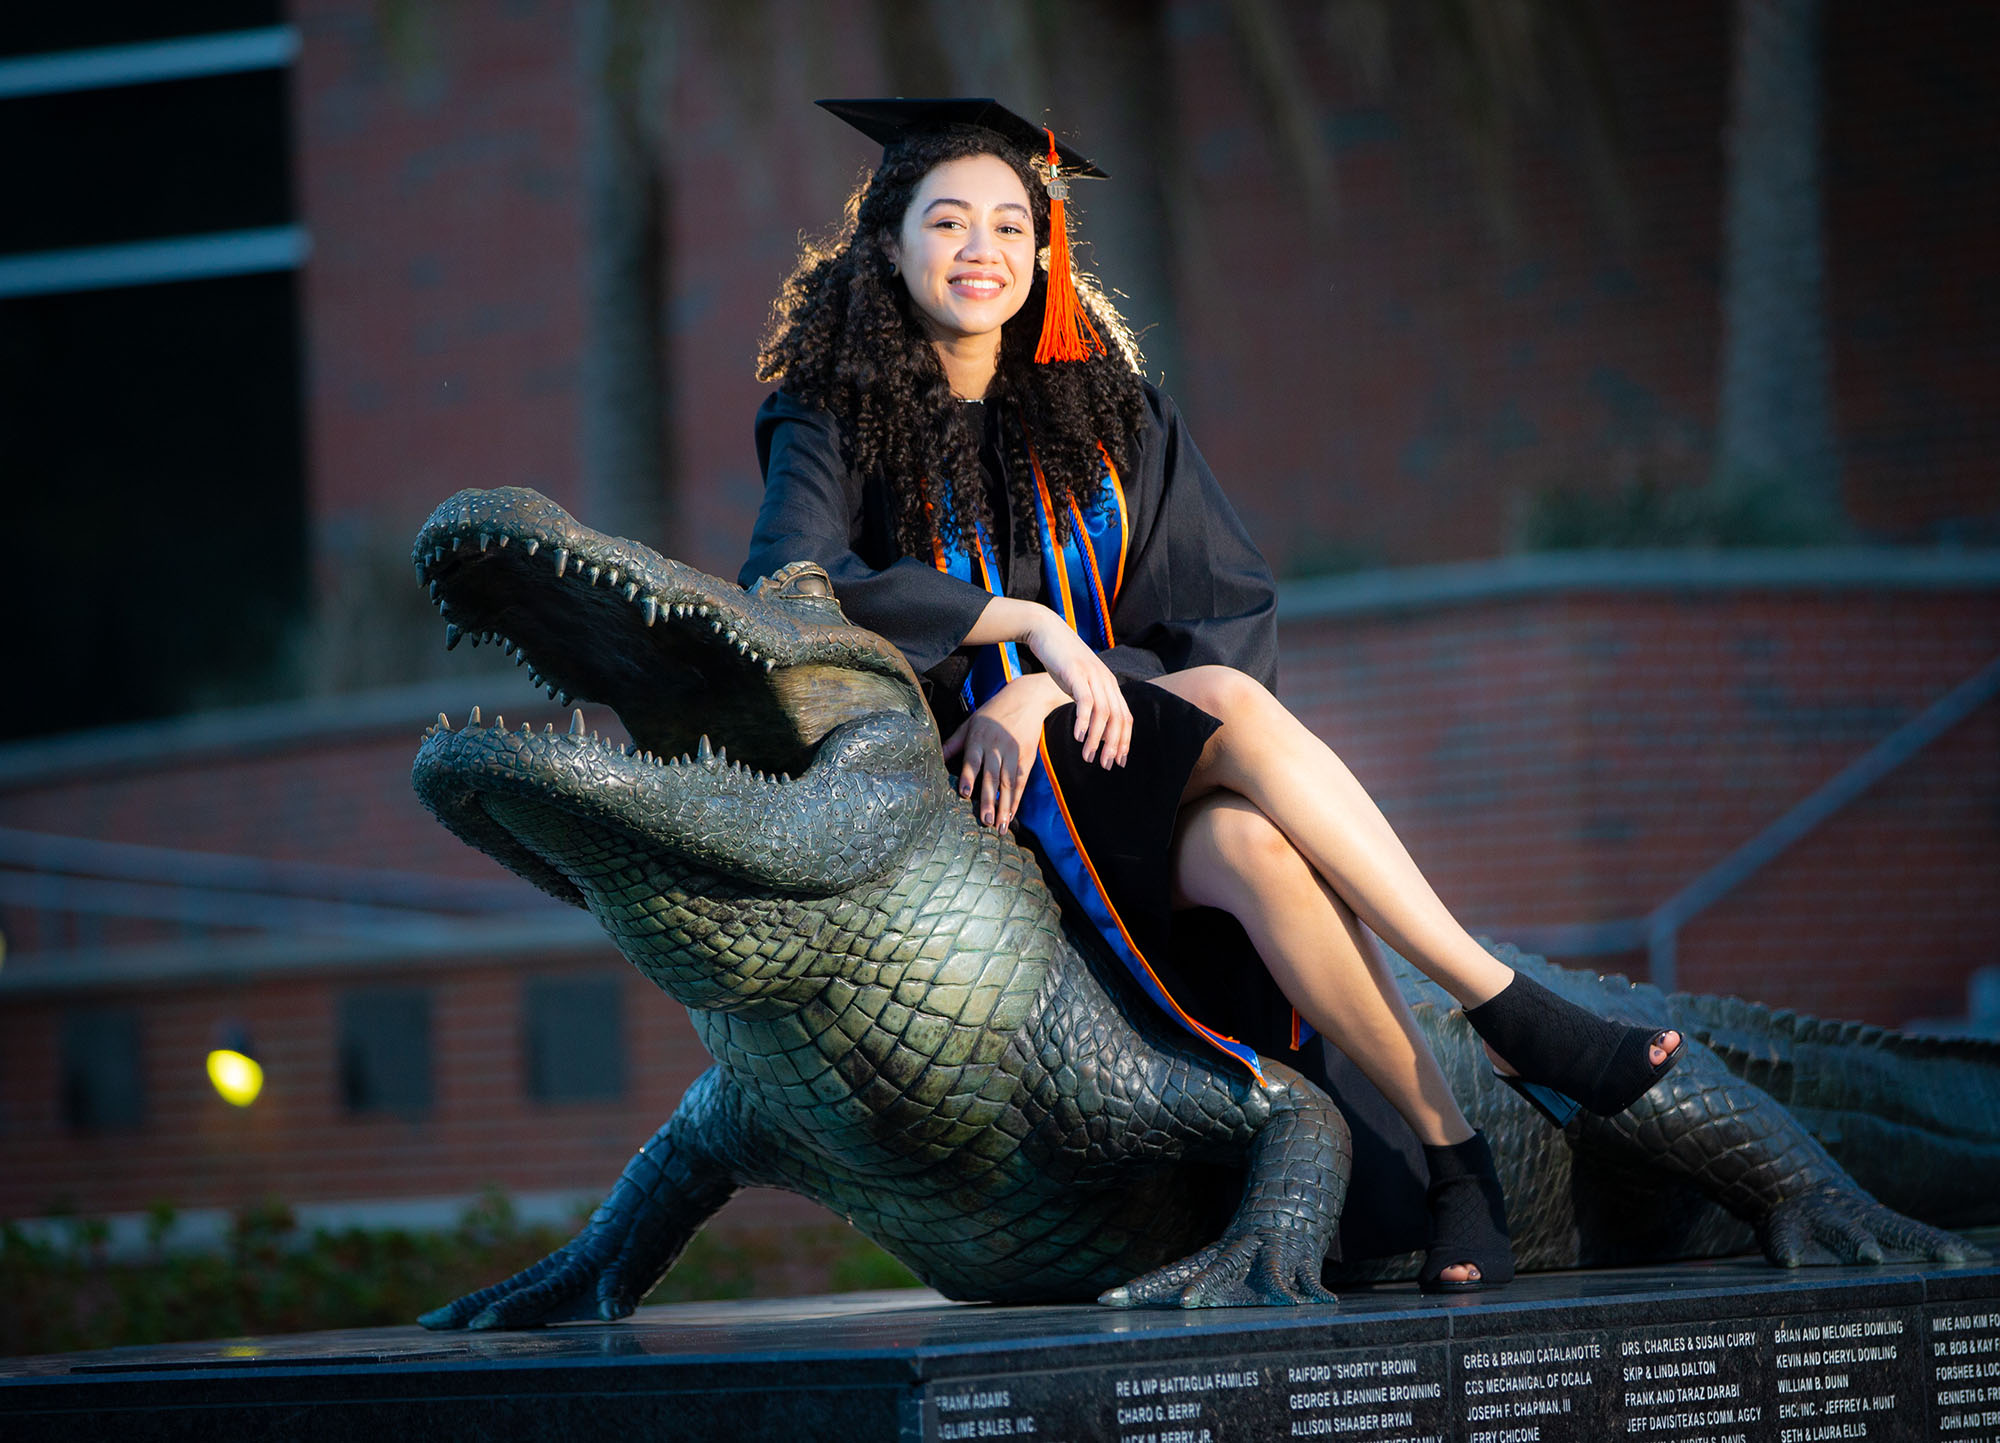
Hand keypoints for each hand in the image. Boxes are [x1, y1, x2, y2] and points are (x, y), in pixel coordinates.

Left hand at [943, 675, 1065, 829]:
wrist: (1026, 700)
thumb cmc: (993, 713)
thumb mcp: (970, 723)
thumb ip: (953, 743)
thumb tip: (934, 757)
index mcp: (978, 738)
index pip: (973, 760)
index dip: (969, 776)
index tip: (965, 794)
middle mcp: (996, 747)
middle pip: (992, 776)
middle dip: (989, 800)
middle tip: (985, 821)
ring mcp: (1013, 753)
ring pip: (1008, 783)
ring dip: (1004, 806)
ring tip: (999, 826)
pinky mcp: (1026, 758)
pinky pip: (1020, 782)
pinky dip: (1016, 799)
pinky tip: (1011, 814)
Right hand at [1022, 611, 1131, 768]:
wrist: (1047, 632)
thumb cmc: (1061, 660)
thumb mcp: (1079, 682)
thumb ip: (1088, 700)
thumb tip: (1091, 723)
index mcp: (1109, 684)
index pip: (1125, 717)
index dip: (1124, 740)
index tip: (1118, 760)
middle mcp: (1106, 680)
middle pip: (1118, 718)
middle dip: (1113, 745)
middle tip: (1106, 765)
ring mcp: (1093, 676)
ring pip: (1103, 714)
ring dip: (1097, 739)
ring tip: (1089, 757)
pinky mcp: (1077, 673)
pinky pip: (1085, 701)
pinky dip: (1083, 721)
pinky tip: (1079, 737)